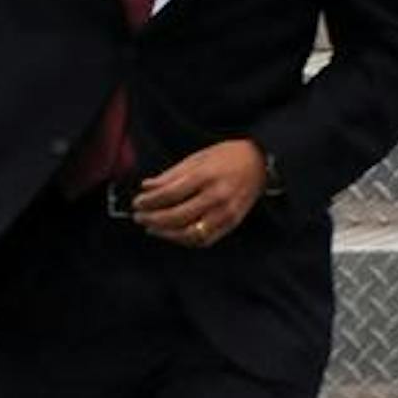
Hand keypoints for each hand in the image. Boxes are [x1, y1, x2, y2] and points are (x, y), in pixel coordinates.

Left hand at [133, 140, 265, 247]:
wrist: (261, 162)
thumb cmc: (226, 156)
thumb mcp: (197, 157)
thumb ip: (171, 175)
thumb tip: (146, 187)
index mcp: (206, 176)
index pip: (170, 194)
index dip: (149, 201)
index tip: (137, 203)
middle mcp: (217, 196)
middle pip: (177, 216)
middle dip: (153, 219)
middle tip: (139, 217)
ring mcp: (226, 213)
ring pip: (190, 233)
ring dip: (166, 234)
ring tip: (152, 228)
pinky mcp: (232, 223)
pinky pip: (205, 240)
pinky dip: (185, 241)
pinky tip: (172, 234)